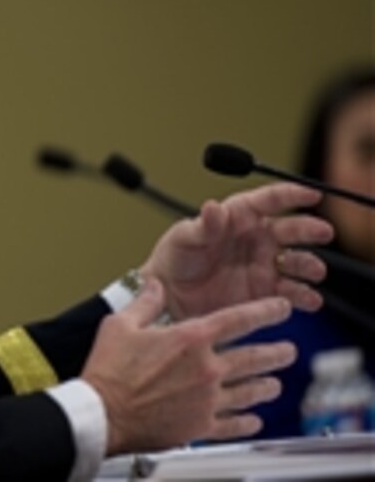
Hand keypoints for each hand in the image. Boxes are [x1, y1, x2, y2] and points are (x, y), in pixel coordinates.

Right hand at [83, 278, 295, 454]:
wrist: (103, 414)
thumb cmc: (108, 370)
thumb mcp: (120, 325)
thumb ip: (145, 303)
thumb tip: (154, 285)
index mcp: (190, 339)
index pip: (239, 320)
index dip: (265, 311)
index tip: (281, 308)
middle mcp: (207, 369)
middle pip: (254, 358)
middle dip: (276, 353)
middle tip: (288, 351)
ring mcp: (208, 400)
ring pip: (250, 392)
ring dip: (267, 386)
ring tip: (275, 384)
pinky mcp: (201, 426)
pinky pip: (234, 425)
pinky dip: (248, 422)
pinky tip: (254, 421)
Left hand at [141, 182, 332, 320]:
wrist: (169, 296)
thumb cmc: (174, 258)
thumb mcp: (183, 238)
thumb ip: (203, 225)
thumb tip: (213, 206)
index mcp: (238, 217)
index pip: (269, 200)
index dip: (292, 194)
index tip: (313, 193)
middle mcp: (257, 238)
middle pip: (291, 229)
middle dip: (309, 229)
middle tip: (323, 232)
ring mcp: (264, 265)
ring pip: (297, 261)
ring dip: (309, 264)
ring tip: (314, 270)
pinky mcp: (265, 292)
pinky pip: (292, 292)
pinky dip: (305, 296)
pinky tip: (310, 300)